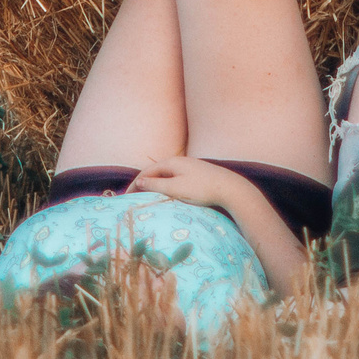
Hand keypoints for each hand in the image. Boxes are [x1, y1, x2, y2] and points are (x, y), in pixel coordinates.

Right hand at [126, 155, 255, 213]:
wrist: (230, 188)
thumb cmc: (201, 189)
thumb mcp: (175, 188)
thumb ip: (156, 185)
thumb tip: (140, 182)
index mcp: (172, 162)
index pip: (147, 171)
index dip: (135, 183)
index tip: (127, 196)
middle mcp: (179, 161)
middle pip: (156, 171)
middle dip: (144, 183)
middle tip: (134, 196)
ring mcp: (189, 167)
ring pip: (166, 175)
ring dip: (155, 185)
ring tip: (148, 196)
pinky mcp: (197, 174)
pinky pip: (175, 178)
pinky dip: (166, 186)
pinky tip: (167, 194)